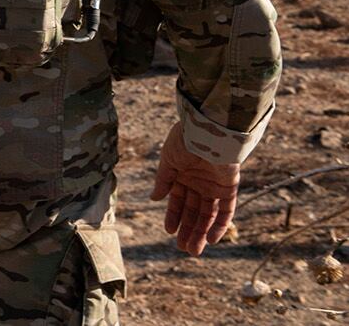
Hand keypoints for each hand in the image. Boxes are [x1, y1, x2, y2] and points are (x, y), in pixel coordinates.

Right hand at [149, 122, 239, 255]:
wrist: (207, 132)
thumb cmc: (184, 142)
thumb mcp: (168, 161)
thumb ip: (164, 180)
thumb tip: (154, 198)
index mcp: (182, 175)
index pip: (178, 201)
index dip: (174, 216)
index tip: (169, 231)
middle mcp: (198, 183)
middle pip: (193, 212)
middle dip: (188, 230)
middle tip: (183, 249)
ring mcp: (214, 187)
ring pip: (208, 215)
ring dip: (201, 232)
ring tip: (193, 250)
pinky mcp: (229, 188)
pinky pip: (226, 211)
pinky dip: (220, 225)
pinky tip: (212, 239)